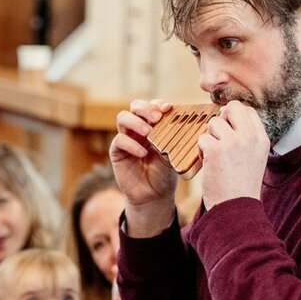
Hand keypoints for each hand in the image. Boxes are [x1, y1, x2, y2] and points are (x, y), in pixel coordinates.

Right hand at [109, 98, 178, 236]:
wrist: (155, 195)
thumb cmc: (165, 173)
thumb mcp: (173, 154)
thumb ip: (173, 140)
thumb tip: (183, 126)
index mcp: (153, 125)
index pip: (153, 106)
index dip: (159, 104)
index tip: (169, 109)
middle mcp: (138, 128)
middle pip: (135, 106)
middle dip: (145, 108)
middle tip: (156, 117)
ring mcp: (127, 138)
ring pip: (123, 118)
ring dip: (136, 122)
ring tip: (148, 133)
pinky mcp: (117, 151)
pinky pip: (119, 140)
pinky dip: (131, 144)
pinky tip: (142, 153)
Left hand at [197, 100, 269, 207]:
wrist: (237, 208)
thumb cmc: (242, 185)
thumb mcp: (255, 157)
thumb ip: (247, 137)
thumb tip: (228, 114)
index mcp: (262, 138)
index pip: (247, 110)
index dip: (234, 116)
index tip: (229, 131)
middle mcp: (250, 137)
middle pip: (232, 107)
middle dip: (221, 118)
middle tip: (218, 136)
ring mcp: (233, 142)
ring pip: (213, 122)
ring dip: (210, 138)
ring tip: (215, 156)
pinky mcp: (215, 150)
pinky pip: (202, 138)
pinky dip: (201, 151)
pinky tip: (209, 164)